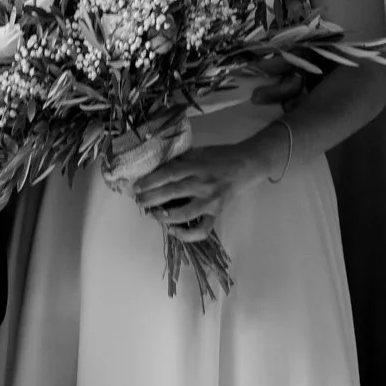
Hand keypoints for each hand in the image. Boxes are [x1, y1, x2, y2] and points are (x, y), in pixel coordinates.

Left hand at [132, 128, 287, 240]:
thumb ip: (180, 160)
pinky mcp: (217, 213)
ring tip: (152, 215)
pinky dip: (186, 234)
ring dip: (164, 217)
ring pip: (183, 214)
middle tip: (139, 202)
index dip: (150, 181)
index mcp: (197, 166)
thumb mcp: (200, 151)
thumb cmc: (221, 156)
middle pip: (172, 193)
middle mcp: (203, 184)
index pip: (169, 174)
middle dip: (150, 199)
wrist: (247, 165)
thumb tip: (156, 168)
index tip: (137, 187)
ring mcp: (211, 201)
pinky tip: (173, 230)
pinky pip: (201, 230)